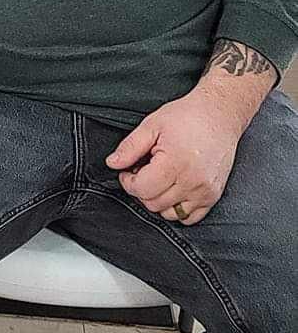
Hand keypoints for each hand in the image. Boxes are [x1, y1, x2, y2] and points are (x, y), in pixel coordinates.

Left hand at [106, 85, 241, 224]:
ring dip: (158, 200)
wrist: (219, 114)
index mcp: (174, 163)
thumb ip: (130, 147)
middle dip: (142, 189)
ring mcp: (205, 191)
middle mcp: (192, 181)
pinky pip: (190, 218)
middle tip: (144, 171)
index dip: (128, 181)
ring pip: (170, 213)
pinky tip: (174, 189)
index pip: (142, 189)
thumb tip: (112, 163)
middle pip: (154, 203)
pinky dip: (177, 208)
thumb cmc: (186, 116)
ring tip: (160, 179)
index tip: (128, 170)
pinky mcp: (213, 196)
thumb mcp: (152, 125)